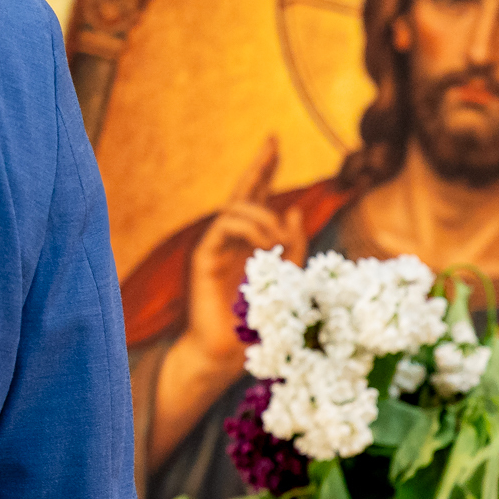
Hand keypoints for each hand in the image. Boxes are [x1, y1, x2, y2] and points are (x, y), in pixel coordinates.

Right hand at [187, 136, 309, 368]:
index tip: (275, 144)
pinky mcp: (204, 257)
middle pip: (244, 193)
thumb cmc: (255, 325)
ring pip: (236, 207)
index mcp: (250, 243)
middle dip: (259, 166)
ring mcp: (215, 246)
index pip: (258, 200)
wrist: (224, 356)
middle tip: (273, 142)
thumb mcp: (288, 279)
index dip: (265, 171)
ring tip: (279, 240)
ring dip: (264, 217)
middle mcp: (230, 240)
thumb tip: (294, 210)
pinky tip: (268, 243)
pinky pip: (224, 226)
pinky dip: (250, 228)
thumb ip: (293, 247)